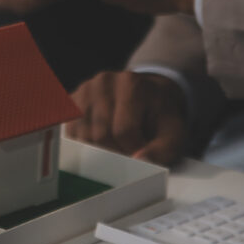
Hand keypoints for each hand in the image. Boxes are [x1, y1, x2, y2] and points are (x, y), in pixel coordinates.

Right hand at [65, 71, 187, 164]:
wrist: (150, 94)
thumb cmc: (160, 117)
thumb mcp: (174, 132)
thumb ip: (162, 150)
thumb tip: (139, 161)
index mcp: (131, 84)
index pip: (123, 131)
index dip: (133, 151)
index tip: (142, 155)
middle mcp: (103, 82)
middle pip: (100, 135)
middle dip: (115, 154)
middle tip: (128, 154)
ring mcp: (85, 90)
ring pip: (81, 136)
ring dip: (98, 152)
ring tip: (115, 147)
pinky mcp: (72, 100)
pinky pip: (69, 133)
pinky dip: (83, 145)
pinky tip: (99, 144)